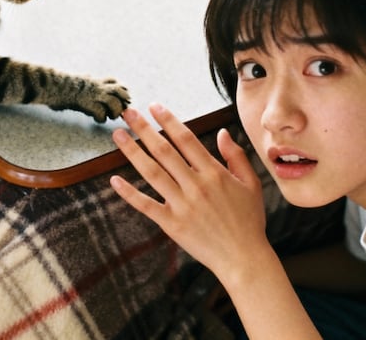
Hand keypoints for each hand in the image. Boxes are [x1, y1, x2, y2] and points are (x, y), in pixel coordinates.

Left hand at [110, 103, 267, 281]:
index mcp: (214, 173)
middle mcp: (196, 185)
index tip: (154, 106)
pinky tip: (114, 180)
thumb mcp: (251, 184)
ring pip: (152, 172)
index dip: (168, 120)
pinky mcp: (172, 224)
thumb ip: (236, 156)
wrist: (244, 258)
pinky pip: (146, 205)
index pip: (186, 139)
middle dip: (144, 128)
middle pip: (164, 150)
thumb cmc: (249, 221)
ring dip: (132, 152)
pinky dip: (129, 193)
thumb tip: (223, 132)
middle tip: (127, 112)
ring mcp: (182, 205)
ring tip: (117, 135)